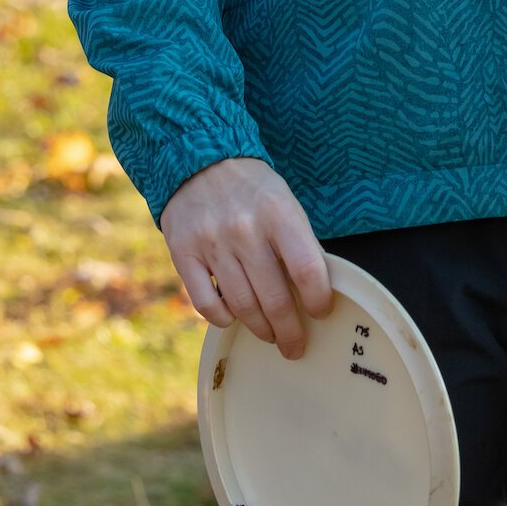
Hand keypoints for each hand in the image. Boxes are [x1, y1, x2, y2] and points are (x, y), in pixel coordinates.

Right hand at [160, 155, 332, 358]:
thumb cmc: (253, 189)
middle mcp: (245, 230)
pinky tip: (233, 317)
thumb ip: (299, 243)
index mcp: (278, 214)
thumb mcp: (285, 203)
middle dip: (290, 332)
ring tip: (270, 335)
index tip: (321, 312)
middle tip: (295, 346)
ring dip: (261, 329)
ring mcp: (212, 244)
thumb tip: (316, 292)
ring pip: (242, 307)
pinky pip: (206, 304)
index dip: (319, 299)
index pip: (307, 270)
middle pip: (275, 299)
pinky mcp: (184, 254)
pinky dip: (223, 319)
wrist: (199, 160)